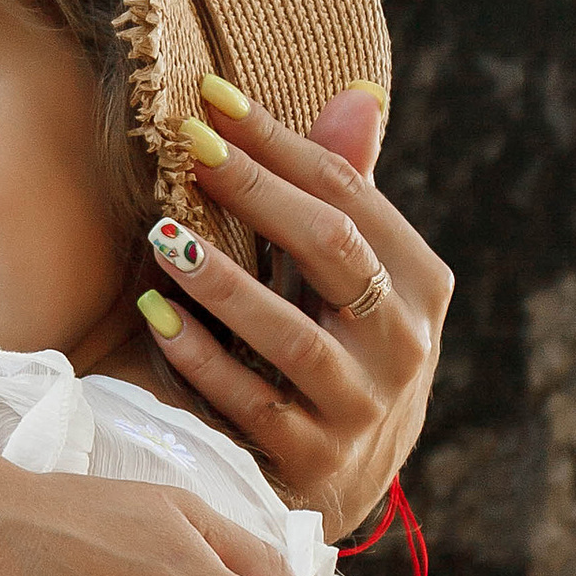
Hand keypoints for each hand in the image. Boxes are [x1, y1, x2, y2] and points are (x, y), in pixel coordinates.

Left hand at [141, 86, 448, 540]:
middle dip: (256, 192)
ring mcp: (362, 408)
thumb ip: (348, 194)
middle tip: (188, 147)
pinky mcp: (315, 462)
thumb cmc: (338, 346)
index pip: (351, 194)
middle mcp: (404, 344)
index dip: (281, 143)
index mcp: (419, 283)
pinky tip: (156, 316)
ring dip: (221, 281)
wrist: (345, 479)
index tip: (212, 98)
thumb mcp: (354, 277)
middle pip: (332, 248)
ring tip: (161, 235)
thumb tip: (353, 97)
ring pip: (290, 335)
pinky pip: (250, 404)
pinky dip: (200, 358)